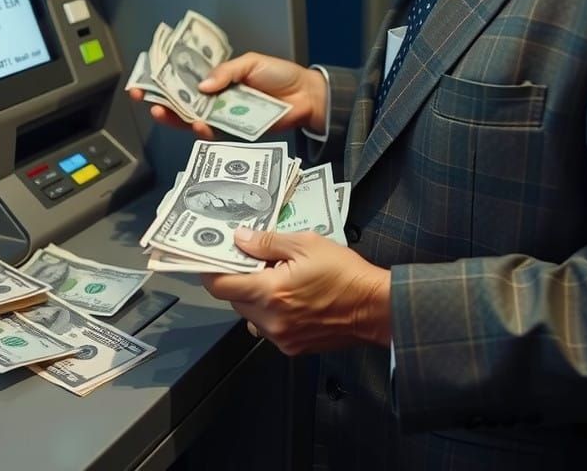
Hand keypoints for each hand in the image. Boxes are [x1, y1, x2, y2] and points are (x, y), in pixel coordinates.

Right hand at [128, 51, 326, 139]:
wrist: (305, 96)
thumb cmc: (279, 75)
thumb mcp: (251, 63)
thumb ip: (225, 72)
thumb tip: (201, 86)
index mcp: (218, 77)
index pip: (186, 77)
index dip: (165, 77)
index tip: (145, 76)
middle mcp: (216, 97)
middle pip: (182, 100)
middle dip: (160, 98)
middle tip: (143, 97)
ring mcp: (223, 114)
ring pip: (192, 118)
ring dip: (175, 116)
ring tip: (161, 112)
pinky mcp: (234, 131)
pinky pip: (214, 132)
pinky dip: (203, 129)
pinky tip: (197, 124)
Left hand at [201, 227, 390, 354]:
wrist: (376, 307)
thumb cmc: (345, 273)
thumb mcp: (306, 244)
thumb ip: (268, 242)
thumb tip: (241, 239)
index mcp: (271, 292)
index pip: (222, 286)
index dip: (211, 270)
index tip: (210, 257)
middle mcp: (271, 320)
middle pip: (235, 300)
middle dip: (240, 279)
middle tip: (255, 260)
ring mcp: (282, 337)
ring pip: (251, 316)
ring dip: (255, 297)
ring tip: (277, 278)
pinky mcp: (293, 347)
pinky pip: (269, 329)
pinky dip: (271, 313)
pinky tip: (291, 298)